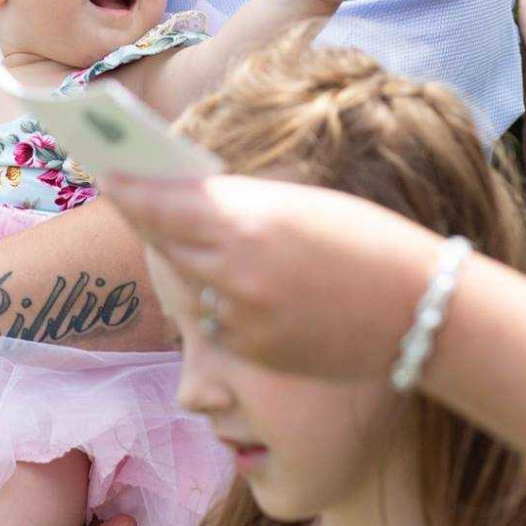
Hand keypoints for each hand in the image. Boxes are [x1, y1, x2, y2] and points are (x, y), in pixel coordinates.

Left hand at [101, 172, 438, 379]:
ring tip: (168, 233)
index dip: (129, 188)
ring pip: (190, 285)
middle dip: (144, 216)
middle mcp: (235, 272)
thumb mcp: (301, 208)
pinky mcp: (255, 356)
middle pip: (166, 242)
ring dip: (183, 260)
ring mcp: (242, 319)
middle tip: (116, 187)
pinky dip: (219, 303)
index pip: (165, 203)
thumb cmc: (370, 242)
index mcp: (248, 222)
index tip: (104, 170)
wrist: (421, 311)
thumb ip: (243, 208)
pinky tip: (231, 287)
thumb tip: (195, 202)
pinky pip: (219, 323)